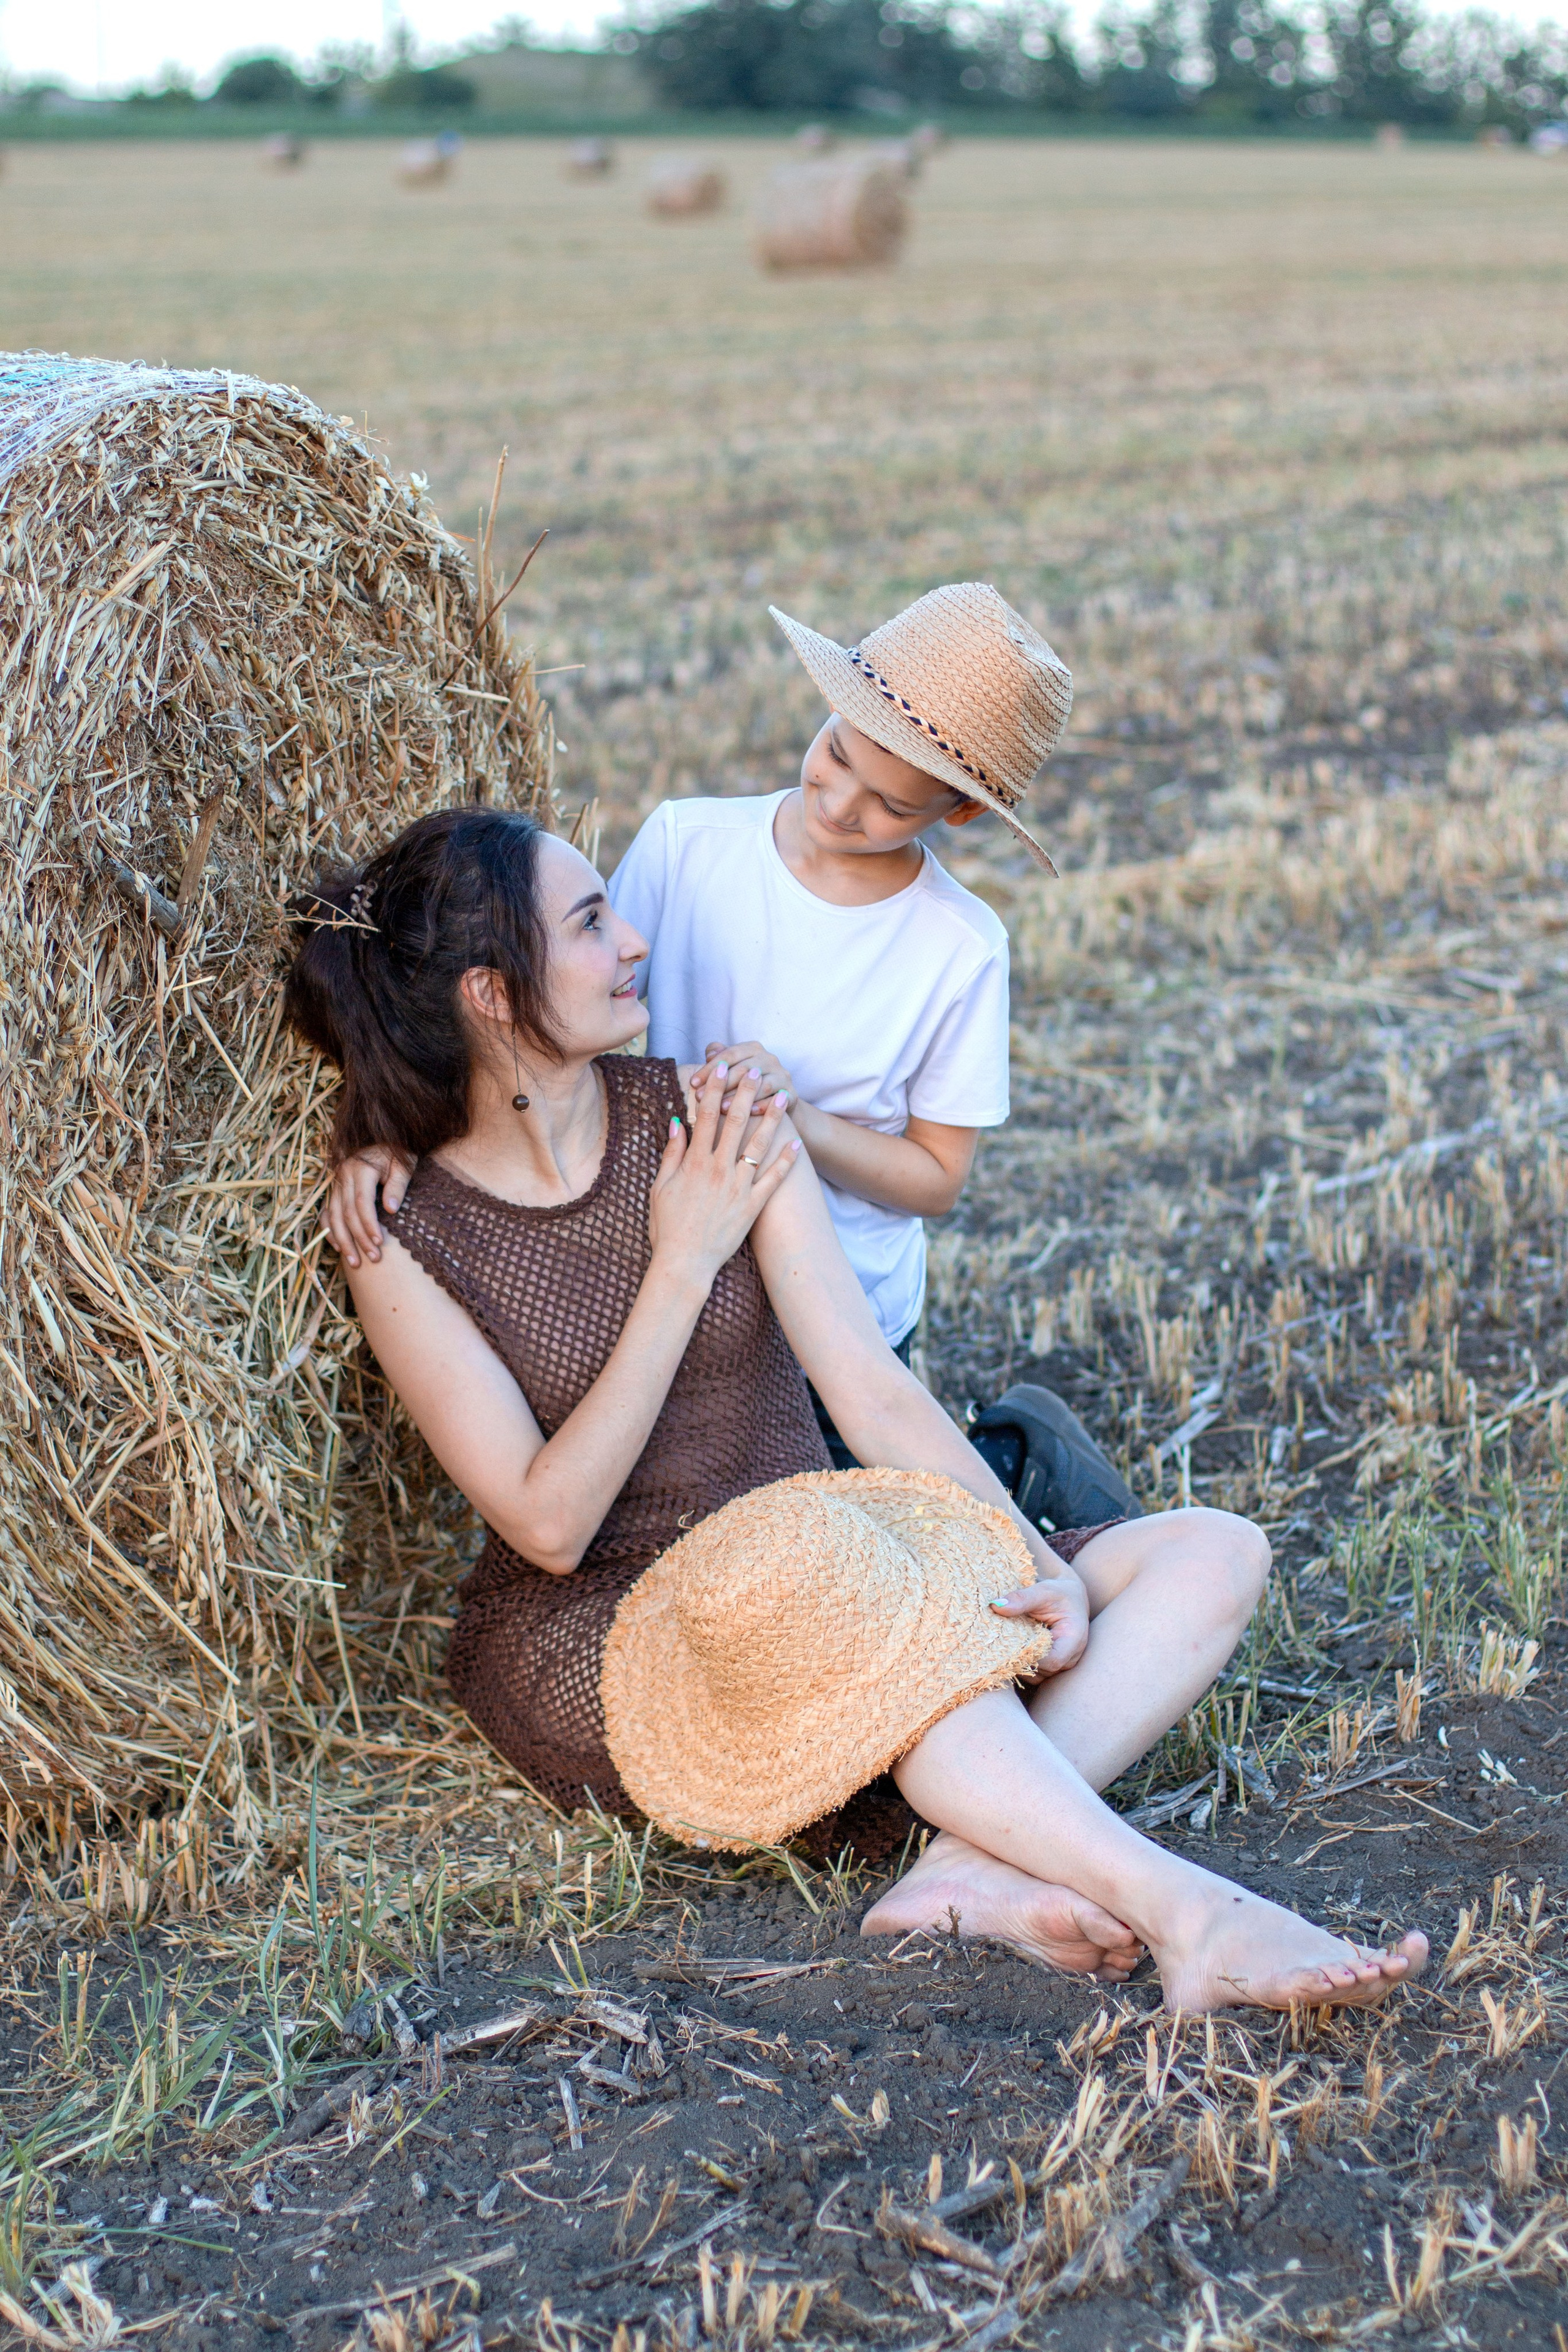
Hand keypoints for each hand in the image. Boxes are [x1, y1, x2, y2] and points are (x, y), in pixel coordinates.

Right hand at [325, 1145, 413, 1269]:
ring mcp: (337, 1182)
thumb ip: (398, 1185)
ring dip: (343, 1241)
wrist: (381, 1135)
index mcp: (361, 1169)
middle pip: (347, 1213)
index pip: (362, 1203)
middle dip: (359, 1239)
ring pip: (334, 1216)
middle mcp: (344, 1175)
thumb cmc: (397, 1151)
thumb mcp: (403, 1164)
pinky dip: (331, 1230)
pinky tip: (338, 1247)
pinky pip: (328, 1213)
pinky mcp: (335, 1188)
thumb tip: (392, 1208)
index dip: (369, 1225)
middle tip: (373, 1259)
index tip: (379, 1243)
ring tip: (355, 1263)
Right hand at [648, 1062, 800, 1287]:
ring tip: (783, 1096)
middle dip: (746, 1092)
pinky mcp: (752, 1205)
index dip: (714, 1088)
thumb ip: (671, 1154)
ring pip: (758, 1145)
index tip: (721, 1066)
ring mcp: (737, 1187)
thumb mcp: (659, 1187)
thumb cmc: (668, 1227)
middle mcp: (717, 1169)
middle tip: (757, 1070)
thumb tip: (676, 1122)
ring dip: (772, 1118)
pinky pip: (773, 1179)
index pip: (704, 1115)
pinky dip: (786, 1160)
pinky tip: (797, 1143)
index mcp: (694, 1162)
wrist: (684, 1263)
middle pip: (735, 1122)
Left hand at [698, 1039, 796, 1110]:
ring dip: (740, 1096)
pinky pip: (776, 1100)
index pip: (729, 1054)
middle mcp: (770, 1058)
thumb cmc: (746, 1087)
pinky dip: (763, 1106)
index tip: (692, 1083)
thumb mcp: (732, 1071)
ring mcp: (783, 1075)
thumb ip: (720, 1060)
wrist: (778, 1106)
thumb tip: (710, 1052)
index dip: (710, 1068)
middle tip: (701, 1098)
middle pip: (744, 1068)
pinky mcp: (791, 1094)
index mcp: (753, 1048)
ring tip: (722, 1108)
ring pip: (760, 1084)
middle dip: (721, 1084)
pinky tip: (748, 1114)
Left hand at [990, 1569, 1089, 1678]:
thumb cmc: (1059, 1593)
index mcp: (1074, 1639)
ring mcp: (1063, 1664)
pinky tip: (1010, 1650)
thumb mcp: (1043, 1591)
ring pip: (1037, 1675)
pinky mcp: (1051, 1666)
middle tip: (1000, 1643)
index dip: (1030, 1656)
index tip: (1009, 1642)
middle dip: (1021, 1660)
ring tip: (1005, 1646)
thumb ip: (1022, 1598)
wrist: (1069, 1597)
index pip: (1053, 1661)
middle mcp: (1071, 1656)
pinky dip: (1021, 1663)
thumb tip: (996, 1605)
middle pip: (1044, 1671)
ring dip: (1020, 1664)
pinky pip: (1034, 1673)